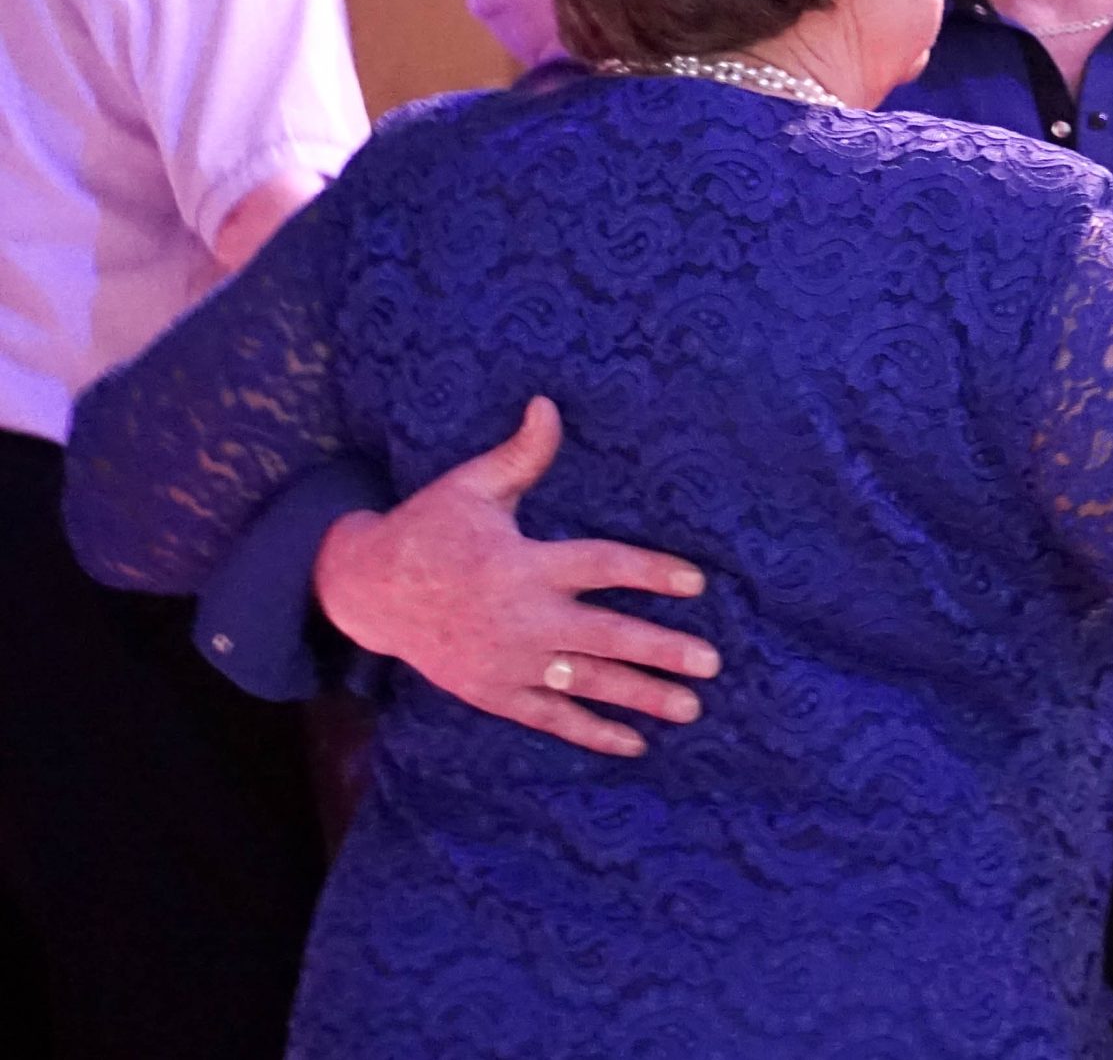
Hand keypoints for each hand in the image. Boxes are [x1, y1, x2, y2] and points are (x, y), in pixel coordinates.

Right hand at [312, 396, 720, 756]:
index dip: (650, 572)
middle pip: (605, 636)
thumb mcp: (471, 486)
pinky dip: (591, 732)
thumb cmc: (428, 530)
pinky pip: (550, 717)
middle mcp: (522, 617)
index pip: (602, 566)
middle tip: (711, 663)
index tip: (696, 581)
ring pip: (586, 683)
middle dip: (660, 651)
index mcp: (523, 564)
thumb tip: (548, 404)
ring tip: (691, 708)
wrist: (365, 591)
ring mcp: (508, 661)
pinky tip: (634, 743)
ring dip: (640, 697)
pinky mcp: (493, 692)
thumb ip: (521, 455)